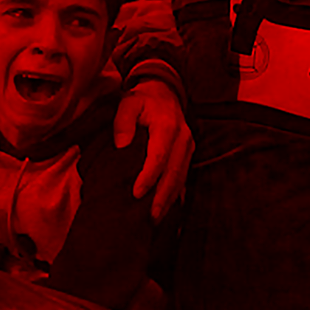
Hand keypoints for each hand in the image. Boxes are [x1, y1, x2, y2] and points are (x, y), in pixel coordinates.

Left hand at [113, 79, 193, 218]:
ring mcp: (188, 146)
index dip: (149, 177)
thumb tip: (121, 145)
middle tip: (150, 217)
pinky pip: (183, 177)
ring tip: (156, 218)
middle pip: (174, 172)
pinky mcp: (188, 153)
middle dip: (162, 196)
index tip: (136, 193)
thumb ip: (123, 122)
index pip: (159, 156)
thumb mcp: (128, 103)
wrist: (164, 91)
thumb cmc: (142, 99)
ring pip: (181, 178)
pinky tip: (165, 208)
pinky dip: (174, 194)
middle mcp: (183, 138)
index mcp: (167, 126)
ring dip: (169, 199)